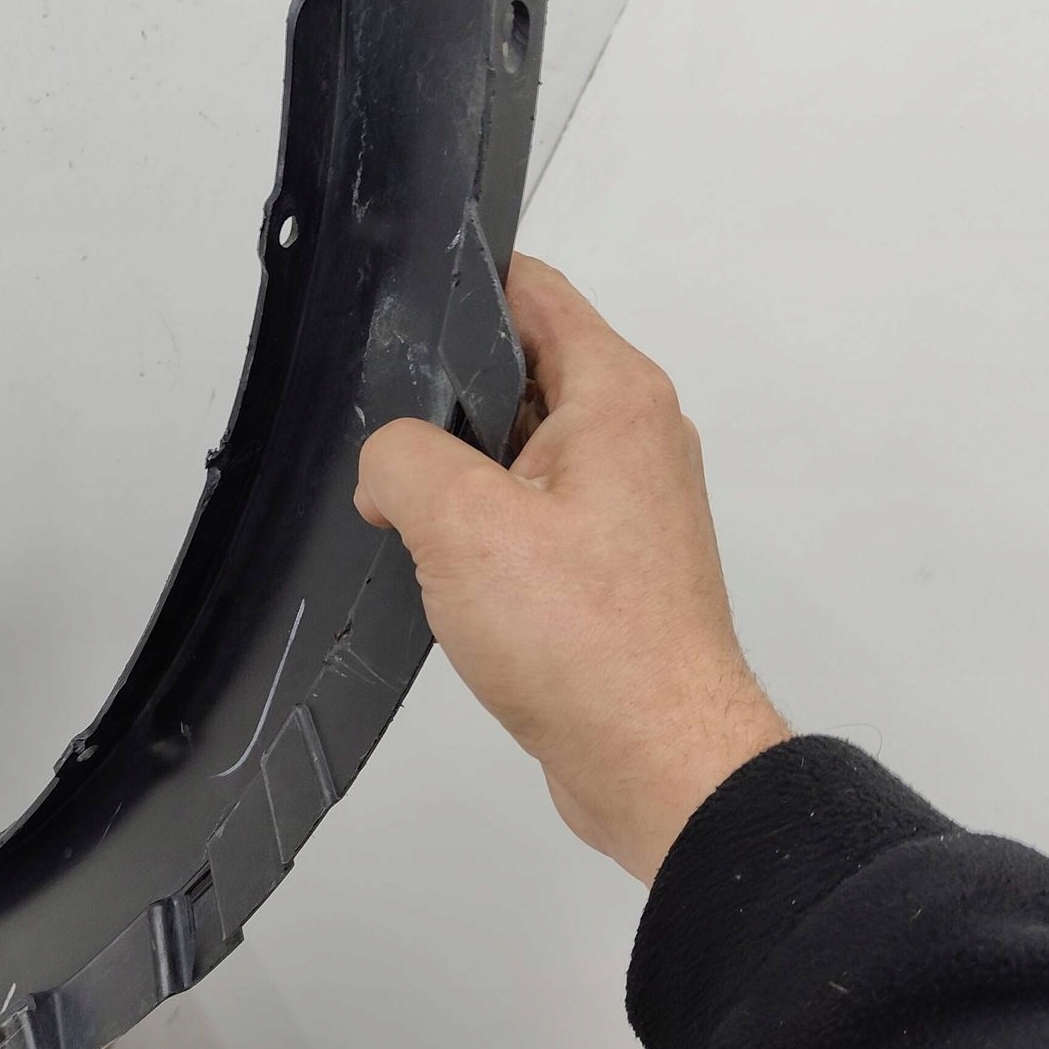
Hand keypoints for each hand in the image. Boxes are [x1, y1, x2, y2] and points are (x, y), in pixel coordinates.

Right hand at [354, 257, 788, 883]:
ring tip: (417, 527)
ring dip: (461, 482)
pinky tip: (449, 581)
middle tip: (391, 451)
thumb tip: (390, 464)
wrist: (658, 761)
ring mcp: (630, 505)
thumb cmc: (588, 642)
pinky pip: (534, 519)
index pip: (533, 289)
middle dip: (445, 403)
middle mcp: (636, 438)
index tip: (395, 314)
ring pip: (520, 452)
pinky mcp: (615, 567)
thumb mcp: (459, 523)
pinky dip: (487, 536)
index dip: (460, 287)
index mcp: (616, 395)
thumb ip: (402, 457)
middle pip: (521, 371)